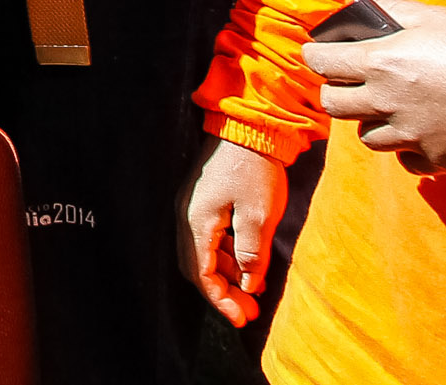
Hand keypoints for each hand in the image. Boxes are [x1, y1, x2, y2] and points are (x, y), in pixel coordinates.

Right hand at [182, 136, 286, 327]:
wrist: (248, 126)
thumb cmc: (254, 169)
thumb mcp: (258, 215)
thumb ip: (251, 254)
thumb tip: (248, 285)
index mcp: (197, 222)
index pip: (201, 273)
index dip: (220, 300)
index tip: (241, 319)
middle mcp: (188, 217)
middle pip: (197, 266)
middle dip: (222, 292)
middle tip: (248, 312)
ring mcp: (194, 207)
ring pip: (204, 253)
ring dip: (226, 275)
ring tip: (252, 291)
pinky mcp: (205, 200)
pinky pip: (210, 238)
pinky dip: (227, 256)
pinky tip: (248, 263)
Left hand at [303, 0, 445, 174]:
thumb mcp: (437, 18)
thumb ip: (392, 8)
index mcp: (380, 62)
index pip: (320, 62)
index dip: (316, 56)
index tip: (321, 55)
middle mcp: (385, 100)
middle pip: (333, 105)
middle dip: (337, 93)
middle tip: (353, 86)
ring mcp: (408, 134)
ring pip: (365, 137)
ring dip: (373, 123)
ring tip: (393, 110)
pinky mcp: (432, 160)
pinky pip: (404, 160)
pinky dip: (408, 150)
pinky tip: (424, 134)